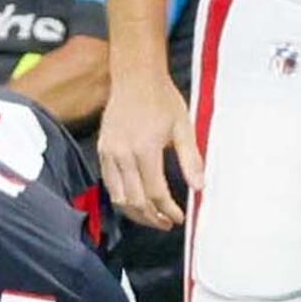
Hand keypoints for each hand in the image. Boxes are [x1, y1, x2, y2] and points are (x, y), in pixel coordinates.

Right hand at [98, 63, 200, 230]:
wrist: (135, 78)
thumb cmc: (162, 99)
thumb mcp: (184, 128)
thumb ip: (191, 160)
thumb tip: (199, 187)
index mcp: (144, 149)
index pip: (155, 193)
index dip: (168, 210)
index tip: (179, 217)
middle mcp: (122, 154)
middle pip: (134, 200)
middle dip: (151, 217)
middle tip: (167, 224)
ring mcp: (108, 153)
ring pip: (118, 196)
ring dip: (135, 212)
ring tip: (152, 217)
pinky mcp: (101, 150)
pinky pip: (109, 183)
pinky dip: (121, 197)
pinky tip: (136, 200)